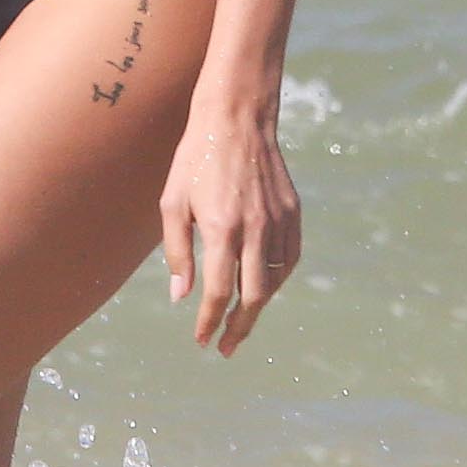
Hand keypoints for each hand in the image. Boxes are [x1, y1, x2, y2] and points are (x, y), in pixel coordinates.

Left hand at [161, 101, 300, 356]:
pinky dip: (277, 281)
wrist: (237, 119)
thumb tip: (182, 297)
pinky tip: (262, 289)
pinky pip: (289, 260)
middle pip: (254, 297)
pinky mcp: (294, 213)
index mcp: (222, 228)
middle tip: (226, 347)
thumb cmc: (195, 160)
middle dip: (239, 328)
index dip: (210, 321)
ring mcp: (279, 222)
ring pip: (275, 282)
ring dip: (258, 308)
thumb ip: (178, 252)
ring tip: (240, 322)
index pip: (219, 292)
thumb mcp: (172, 203)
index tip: (202, 340)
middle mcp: (256, 229)